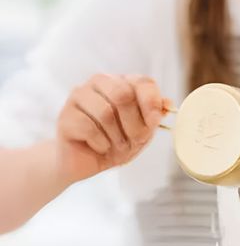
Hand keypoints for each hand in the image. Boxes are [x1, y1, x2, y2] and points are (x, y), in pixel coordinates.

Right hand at [56, 73, 172, 183]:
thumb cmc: (114, 143)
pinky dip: (100, 144)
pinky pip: (89, 128)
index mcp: (120, 82)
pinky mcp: (65, 116)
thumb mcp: (141, 131)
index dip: (151, 105)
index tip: (153, 123)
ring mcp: (79, 97)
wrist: (85, 163)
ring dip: (116, 137)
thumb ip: (154, 116)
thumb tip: (168, 104)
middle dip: (133, 125)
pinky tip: (98, 147)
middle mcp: (98, 83)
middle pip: (123, 95)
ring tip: (115, 145)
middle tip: (133, 140)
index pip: (143, 82)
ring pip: (105, 113)